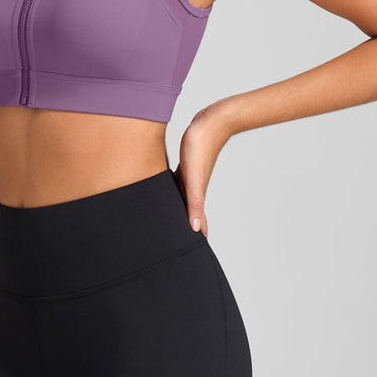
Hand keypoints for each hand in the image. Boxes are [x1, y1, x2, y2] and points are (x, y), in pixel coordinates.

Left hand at [174, 101, 233, 236]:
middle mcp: (194, 187)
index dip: (196, 238)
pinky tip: (164, 190)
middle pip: (188, 214)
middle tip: (177, 245)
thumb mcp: (193, 176)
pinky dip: (171, 191)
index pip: (196, 223)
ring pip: (181, 199)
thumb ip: (194, 202)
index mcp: (196, 194)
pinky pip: (176, 183)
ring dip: (177, 211)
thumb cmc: (201, 145)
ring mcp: (190, 175)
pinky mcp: (186, 163)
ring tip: (169, 222)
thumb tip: (194, 228)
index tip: (194, 256)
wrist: (212, 121)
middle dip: (184, 229)